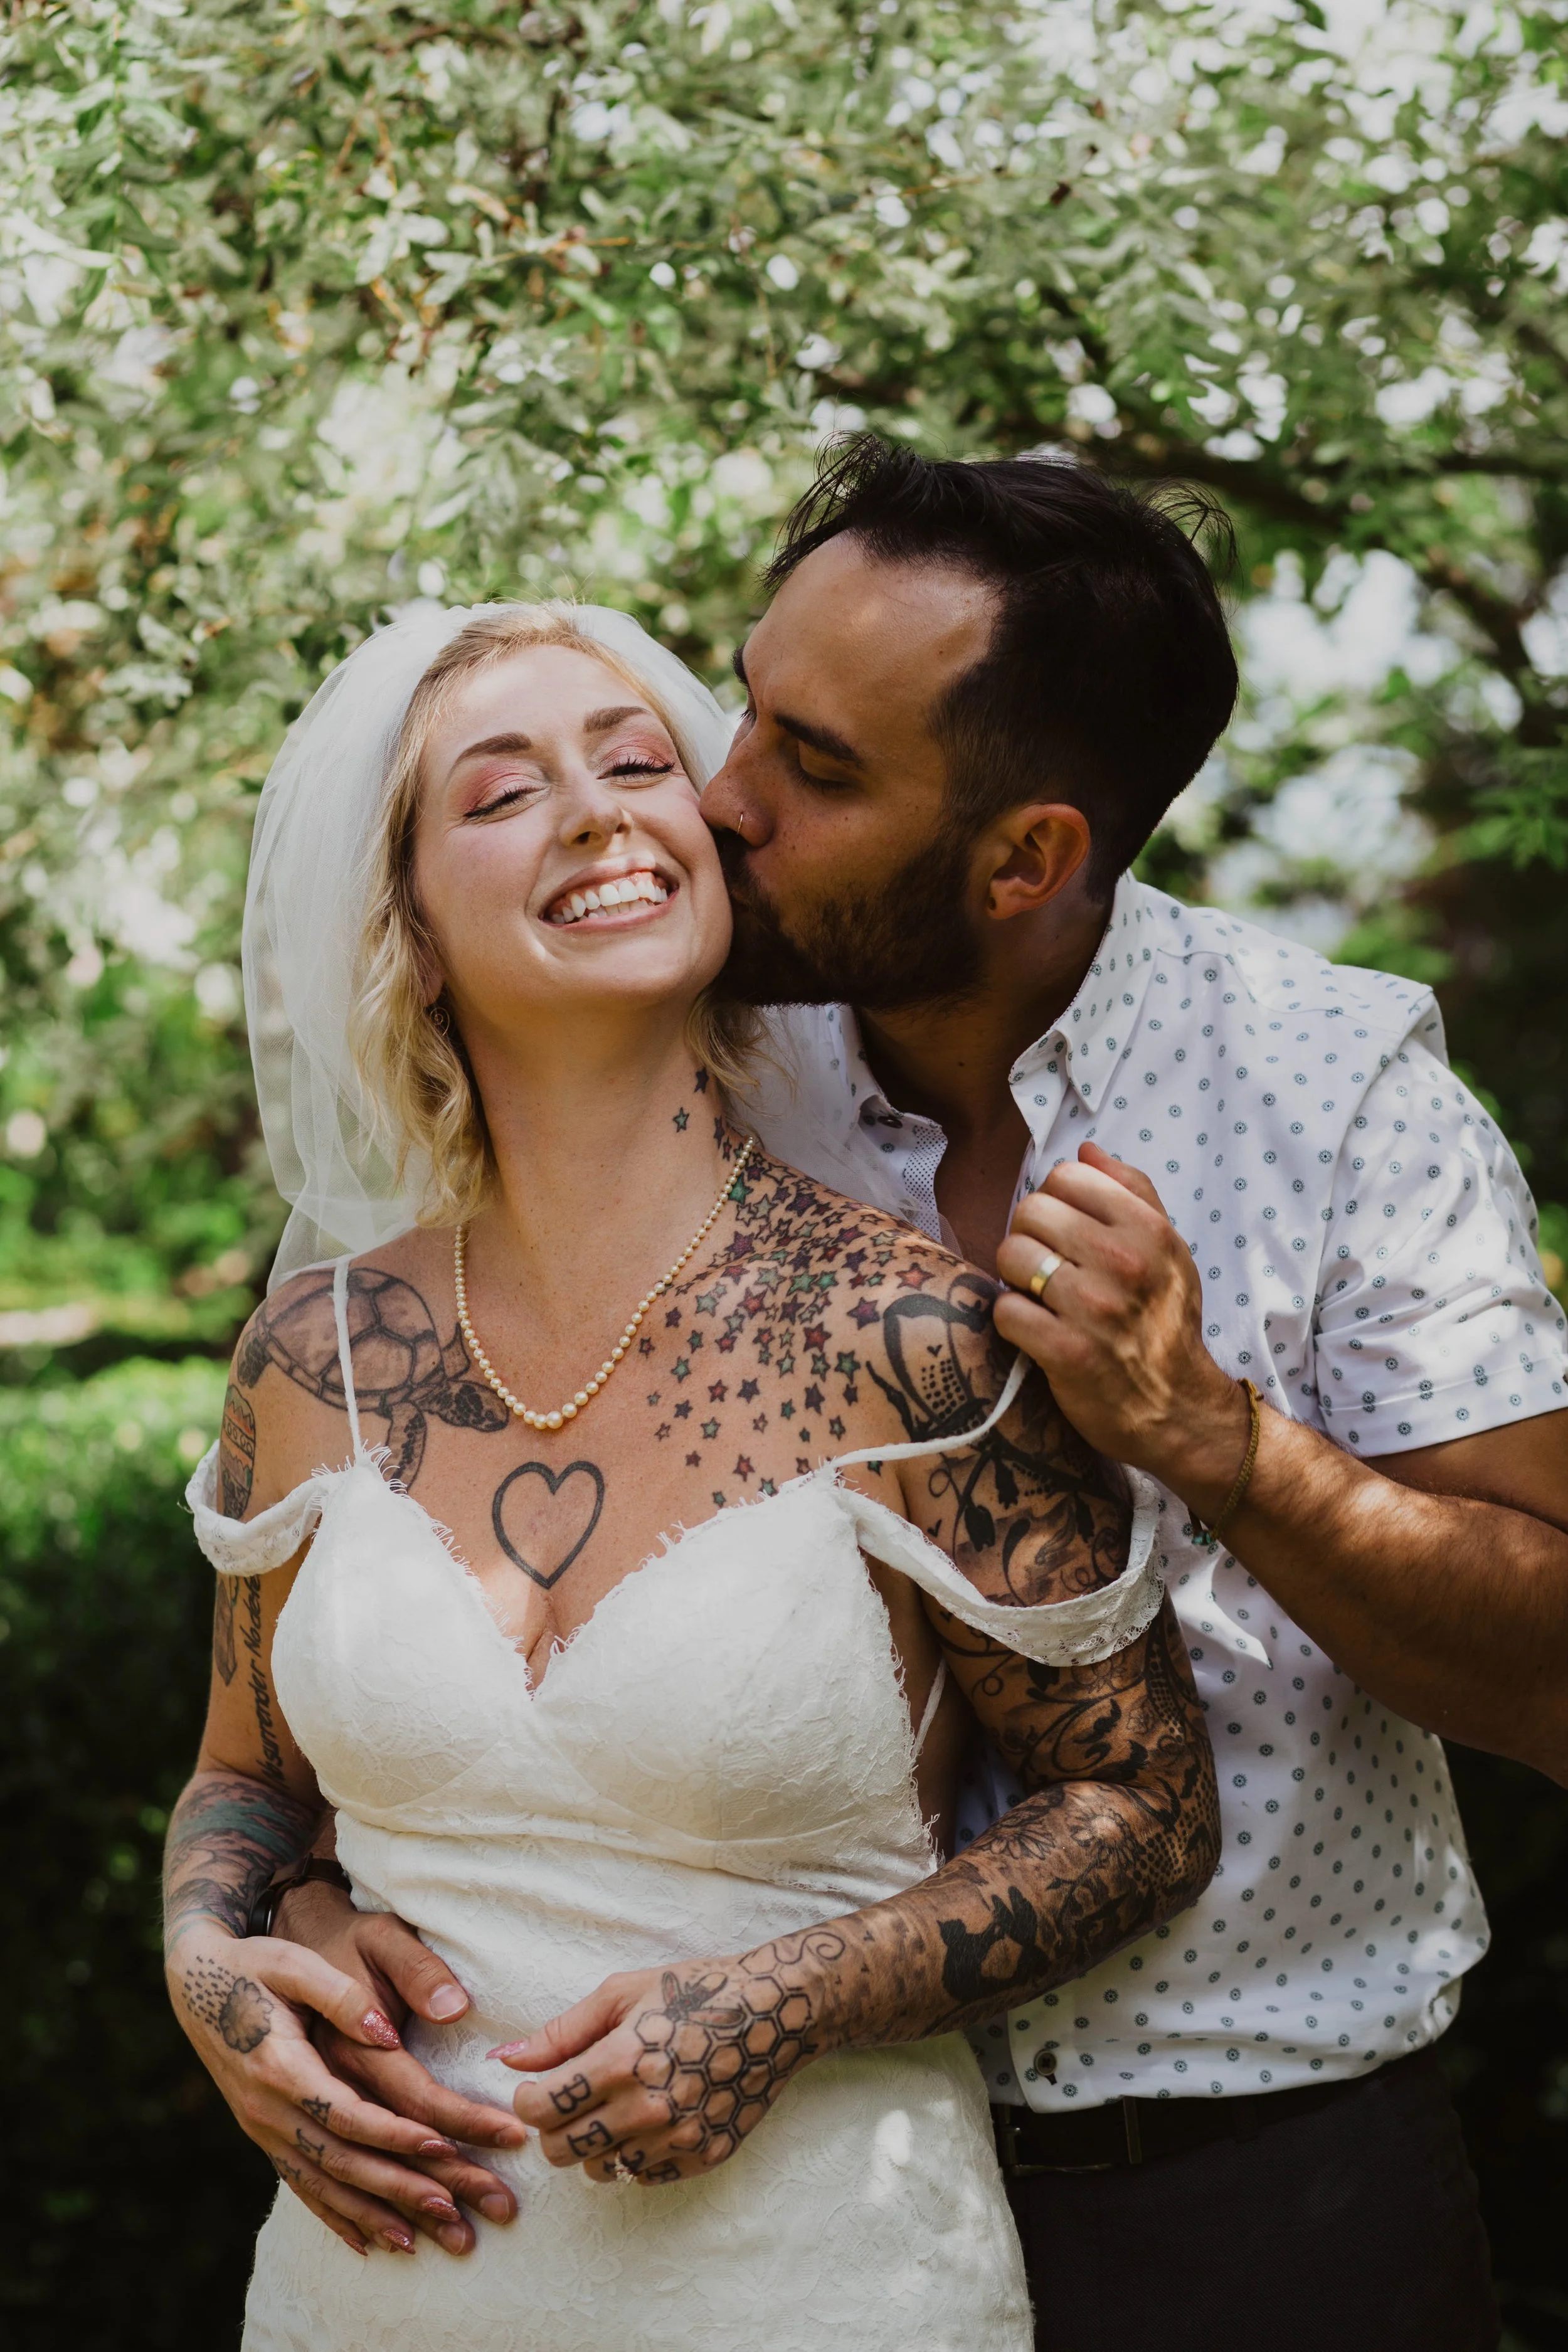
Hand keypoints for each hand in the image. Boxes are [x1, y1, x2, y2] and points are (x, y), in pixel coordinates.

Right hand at [167, 1923, 485, 2258]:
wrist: (196, 1983)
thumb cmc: (254, 1965)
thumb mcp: (294, 1963)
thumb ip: (340, 1996)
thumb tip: (386, 2033)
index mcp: (280, 2067)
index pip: (346, 2114)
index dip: (395, 2134)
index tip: (445, 2146)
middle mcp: (266, 2110)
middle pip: (340, 2162)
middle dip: (400, 2189)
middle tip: (454, 2210)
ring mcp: (261, 2129)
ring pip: (322, 2185)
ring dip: (373, 2214)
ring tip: (423, 2239)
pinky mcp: (263, 2135)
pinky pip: (301, 2186)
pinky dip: (336, 2216)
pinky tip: (368, 2242)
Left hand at [494, 1939, 840, 2186]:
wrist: (775, 2012)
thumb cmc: (695, 1991)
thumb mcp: (622, 1993)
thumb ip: (560, 2032)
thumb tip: (506, 2060)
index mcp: (621, 2062)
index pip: (539, 2111)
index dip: (527, 2100)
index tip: (539, 2088)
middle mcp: (647, 2110)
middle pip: (561, 2151)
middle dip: (554, 2128)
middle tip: (574, 2100)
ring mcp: (678, 2139)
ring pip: (600, 2172)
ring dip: (595, 2146)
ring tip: (616, 2108)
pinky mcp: (703, 2158)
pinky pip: (643, 2177)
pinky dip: (636, 2155)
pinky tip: (651, 2119)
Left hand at [994, 1141, 1250, 1511]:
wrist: (1176, 1408)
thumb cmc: (1166, 1323)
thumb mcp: (1168, 1249)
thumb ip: (1132, 1191)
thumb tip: (1086, 1149)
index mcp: (1148, 1230)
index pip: (1067, 1175)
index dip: (1055, 1201)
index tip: (1065, 1231)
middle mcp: (1123, 1262)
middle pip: (1030, 1211)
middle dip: (1029, 1236)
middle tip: (1044, 1266)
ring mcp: (1093, 1308)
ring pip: (1011, 1255)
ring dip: (1015, 1277)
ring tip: (1038, 1296)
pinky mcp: (1065, 1353)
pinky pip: (1006, 1310)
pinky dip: (1012, 1320)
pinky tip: (1034, 1329)